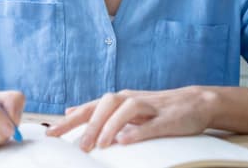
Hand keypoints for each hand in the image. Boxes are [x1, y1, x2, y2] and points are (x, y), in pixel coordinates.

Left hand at [46, 86, 217, 150]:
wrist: (196, 102)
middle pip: (105, 105)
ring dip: (110, 127)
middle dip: (89, 125)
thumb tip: (70, 111)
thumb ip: (99, 110)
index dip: (70, 121)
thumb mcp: (125, 107)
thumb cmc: (157, 108)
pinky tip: (126, 142)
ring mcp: (149, 107)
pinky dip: (137, 132)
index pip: (89, 108)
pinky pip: (150, 124)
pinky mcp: (167, 118)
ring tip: (100, 145)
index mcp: (118, 99)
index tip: (52, 134)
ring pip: (125, 110)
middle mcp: (130, 99)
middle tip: (79, 147)